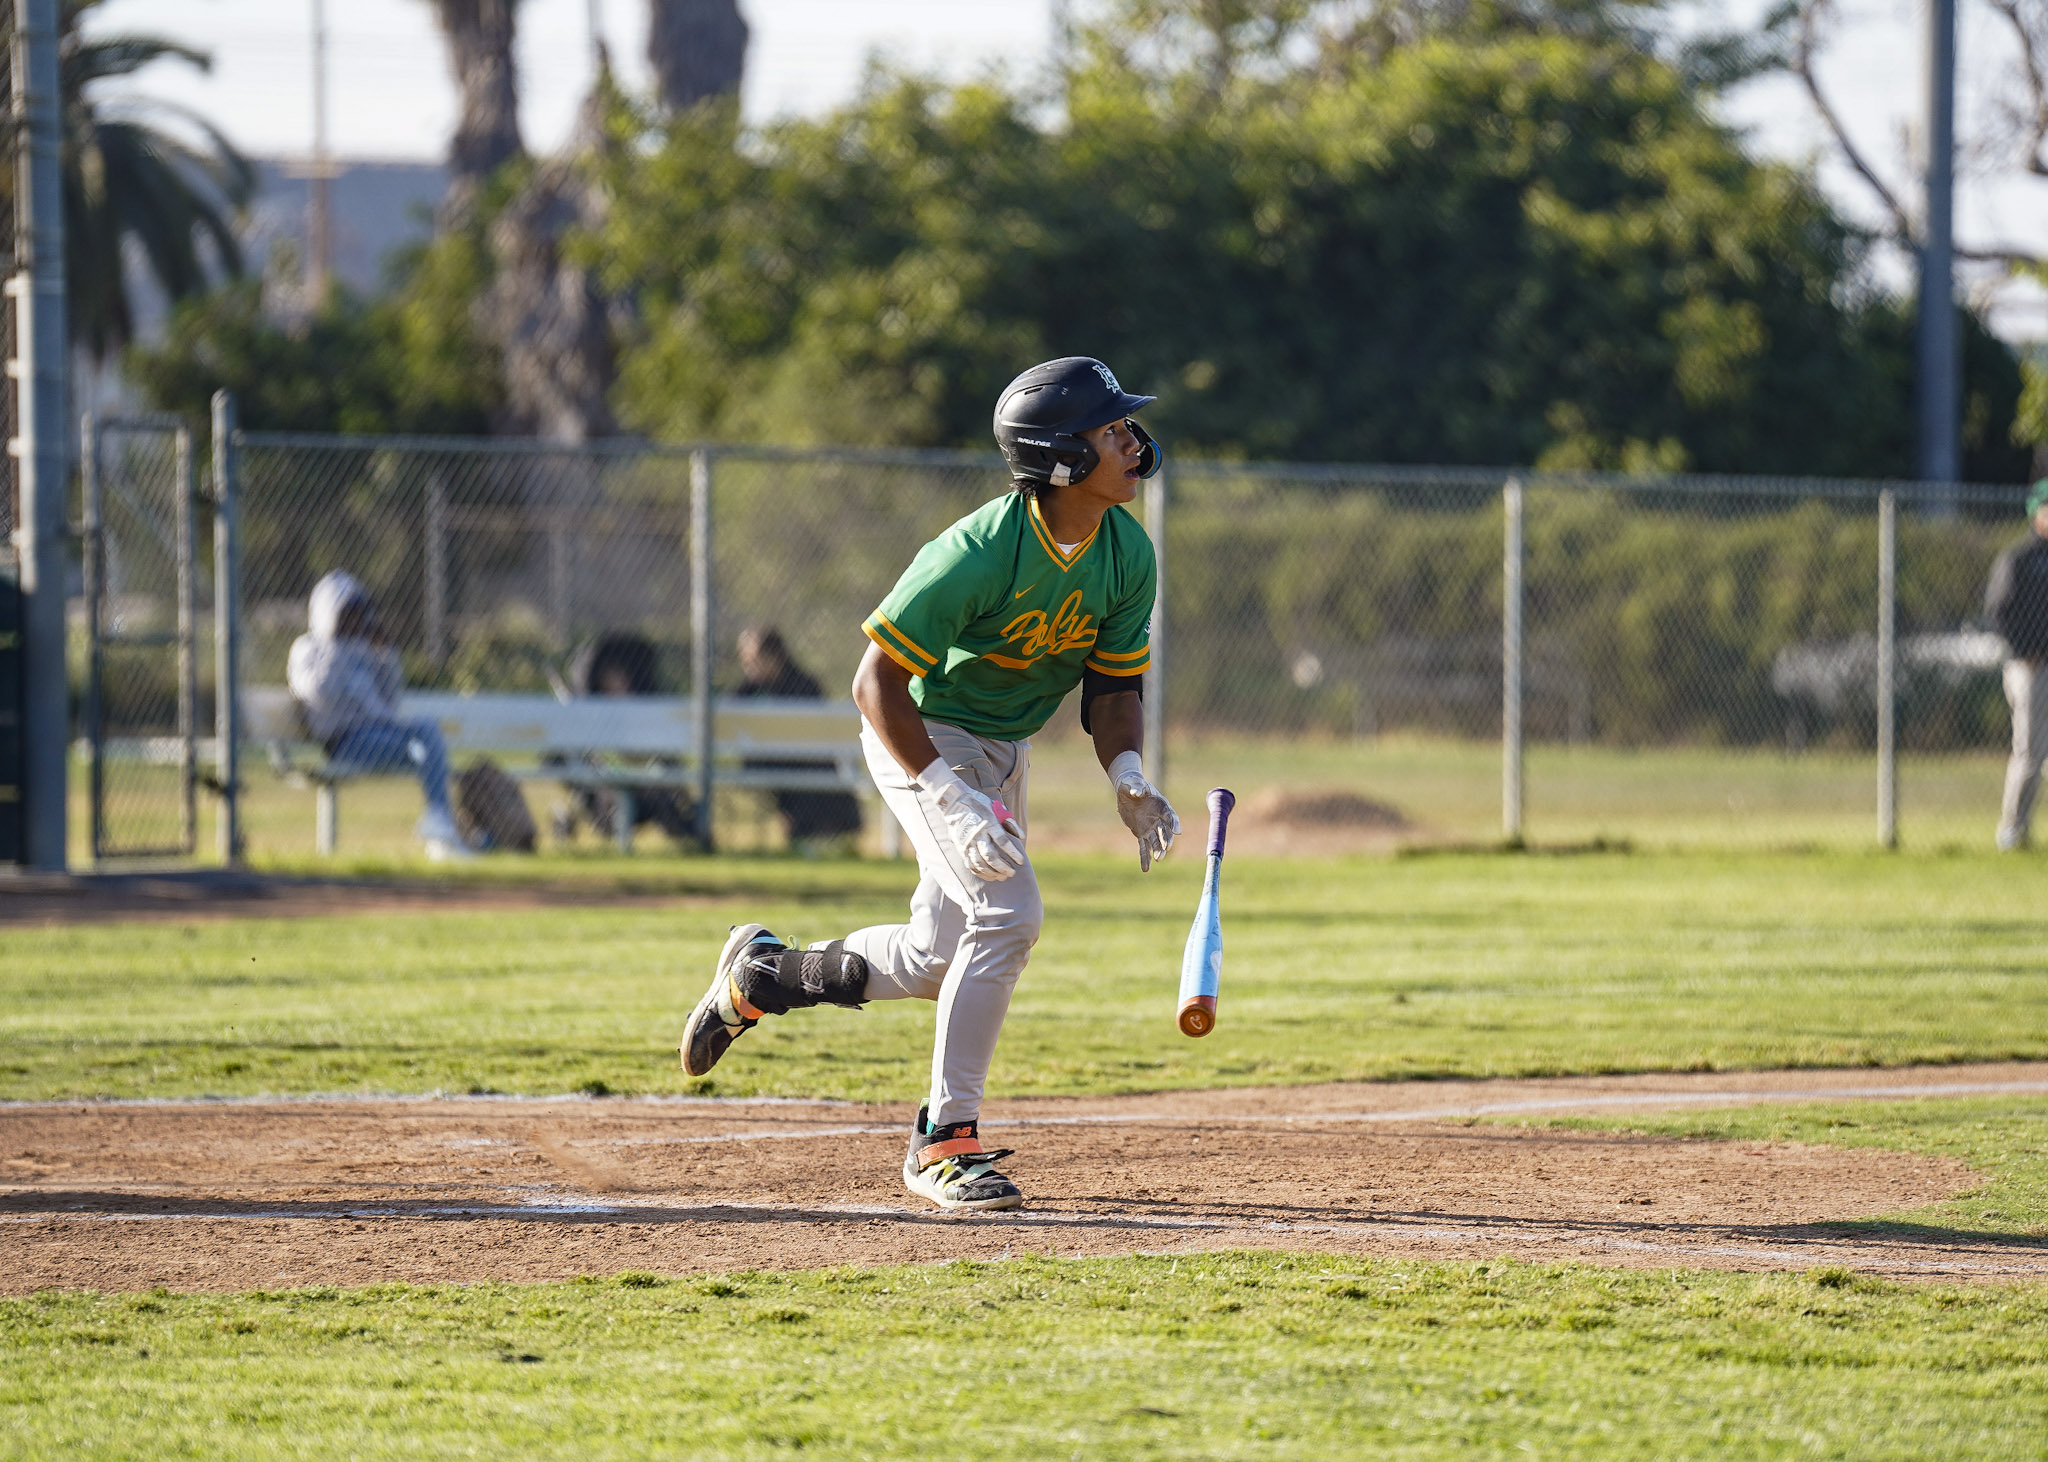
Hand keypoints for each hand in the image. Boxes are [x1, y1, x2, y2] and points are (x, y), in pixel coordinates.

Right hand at [921, 762, 1025, 881]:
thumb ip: (1009, 822)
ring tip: (1002, 877)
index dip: (1013, 853)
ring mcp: (968, 842)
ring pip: (980, 863)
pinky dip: (980, 872)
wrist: (954, 803)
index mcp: (989, 824)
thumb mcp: (996, 808)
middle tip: (1012, 873)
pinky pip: (970, 864)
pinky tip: (988, 876)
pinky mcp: (961, 847)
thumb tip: (1021, 836)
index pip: (1003, 842)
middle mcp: (978, 835)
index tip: (1020, 861)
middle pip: (991, 856)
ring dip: (992, 873)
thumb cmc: (979, 804)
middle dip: (1003, 867)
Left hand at [1112, 764, 1179, 871]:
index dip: (1174, 823)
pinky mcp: (1141, 833)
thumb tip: (1137, 792)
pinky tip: (1146, 869)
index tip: (1177, 831)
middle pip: (1165, 831)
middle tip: (1166, 849)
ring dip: (1158, 851)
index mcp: (1161, 805)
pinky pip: (1144, 847)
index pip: (1170, 815)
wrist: (1127, 790)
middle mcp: (1158, 818)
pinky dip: (1145, 858)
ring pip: (1156, 841)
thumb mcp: (1133, 784)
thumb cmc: (1132, 784)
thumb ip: (1137, 788)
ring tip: (1158, 860)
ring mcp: (1150, 827)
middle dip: (1166, 840)